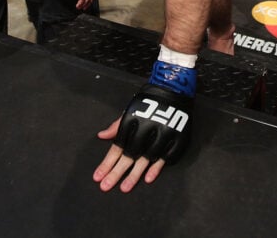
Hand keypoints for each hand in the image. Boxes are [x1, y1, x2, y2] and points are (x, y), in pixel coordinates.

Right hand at [72, 0, 96, 10]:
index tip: (88, 2)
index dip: (90, 0)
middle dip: (87, 5)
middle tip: (85, 8)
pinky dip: (79, 4)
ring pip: (86, 1)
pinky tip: (77, 6)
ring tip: (79, 8)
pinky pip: (81, 0)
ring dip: (82, 5)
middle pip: (90, 0)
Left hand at [93, 61, 194, 192]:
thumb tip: (101, 136)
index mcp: (133, 120)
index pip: (117, 146)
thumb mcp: (130, 109)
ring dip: (135, 174)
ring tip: (125, 187)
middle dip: (117, 172)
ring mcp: (164, 133)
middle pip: (130, 154)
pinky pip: (167, 156)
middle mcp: (147, 128)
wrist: (174, 89)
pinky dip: (157, 167)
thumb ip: (116, 125)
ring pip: (147, 158)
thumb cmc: (149, 100)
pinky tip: (148, 178)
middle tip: (106, 186)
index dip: (107, 162)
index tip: (98, 176)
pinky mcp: (178, 137)